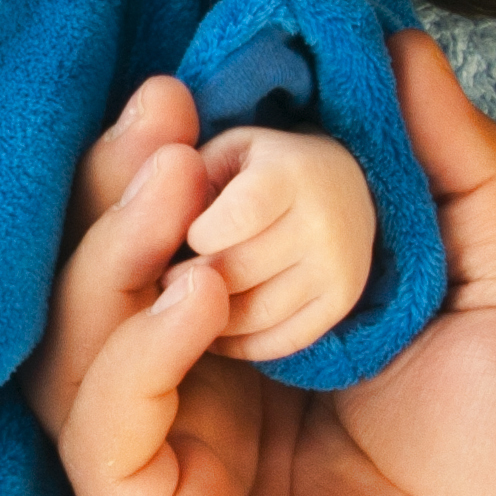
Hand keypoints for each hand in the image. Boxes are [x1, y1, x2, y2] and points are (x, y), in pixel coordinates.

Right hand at [39, 35, 495, 495]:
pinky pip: (102, 430)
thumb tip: (395, 40)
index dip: (177, 144)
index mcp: (266, 332)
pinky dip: (134, 352)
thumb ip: (458, 164)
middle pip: (104, 269)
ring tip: (172, 182)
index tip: (200, 75)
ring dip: (110, 249)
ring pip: (78, 340)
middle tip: (161, 112)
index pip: (181, 221)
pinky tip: (194, 298)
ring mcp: (170, 466)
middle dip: (121, 180)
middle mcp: (200, 391)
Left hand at [185, 125, 375, 360]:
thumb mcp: (223, 153)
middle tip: (166, 277)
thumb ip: (182, 173)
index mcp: (291, 173)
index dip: (201, 234)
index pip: (240, 214)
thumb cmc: (256, 171)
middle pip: (239, 271)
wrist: (340, 189)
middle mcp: (324, 220)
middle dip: (189, 279)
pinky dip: (239, 342)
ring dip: (208, 316)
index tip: (187, 237)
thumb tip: (154, 200)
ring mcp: (338, 266)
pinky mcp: (340, 303)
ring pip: (255, 314)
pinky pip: (279, 340)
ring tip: (186, 299)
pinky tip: (215, 325)